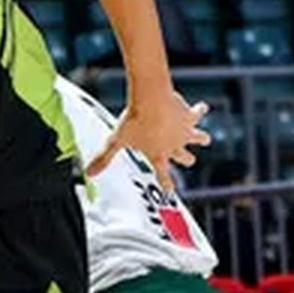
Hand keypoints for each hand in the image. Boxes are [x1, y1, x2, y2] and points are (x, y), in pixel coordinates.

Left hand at [85, 94, 211, 193]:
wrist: (150, 101)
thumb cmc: (133, 122)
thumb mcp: (116, 141)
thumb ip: (104, 158)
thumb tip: (88, 174)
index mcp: (158, 155)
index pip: (163, 175)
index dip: (167, 184)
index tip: (170, 190)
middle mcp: (175, 146)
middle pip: (185, 158)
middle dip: (187, 159)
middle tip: (188, 159)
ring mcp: (185, 132)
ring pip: (199, 138)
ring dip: (201, 138)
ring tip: (204, 139)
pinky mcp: (190, 116)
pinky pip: (198, 113)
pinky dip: (200, 110)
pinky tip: (202, 108)